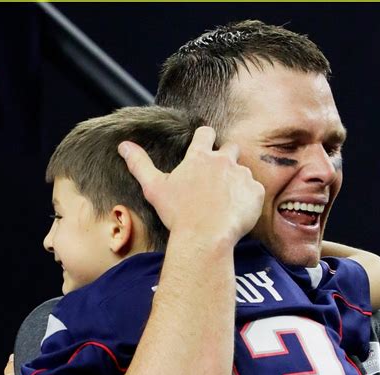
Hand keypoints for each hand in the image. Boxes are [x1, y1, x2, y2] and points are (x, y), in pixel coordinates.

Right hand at [118, 126, 263, 246]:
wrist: (205, 238)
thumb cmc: (178, 215)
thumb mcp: (154, 189)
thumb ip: (140, 164)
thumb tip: (123, 145)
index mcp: (199, 157)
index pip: (206, 132)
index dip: (206, 139)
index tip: (204, 150)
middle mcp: (223, 161)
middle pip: (230, 148)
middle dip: (226, 160)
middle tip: (216, 182)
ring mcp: (242, 175)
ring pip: (243, 172)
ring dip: (236, 183)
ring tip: (226, 204)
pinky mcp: (256, 192)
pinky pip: (255, 191)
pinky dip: (248, 200)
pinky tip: (236, 213)